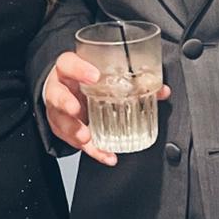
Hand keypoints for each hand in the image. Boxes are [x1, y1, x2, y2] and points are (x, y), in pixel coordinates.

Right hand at [43, 50, 171, 167]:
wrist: (66, 88)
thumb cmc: (85, 78)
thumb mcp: (102, 72)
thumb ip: (131, 79)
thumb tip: (161, 91)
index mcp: (69, 69)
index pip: (68, 63)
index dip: (79, 69)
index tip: (94, 76)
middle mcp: (60, 89)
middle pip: (56, 95)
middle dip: (67, 104)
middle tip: (77, 110)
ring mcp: (59, 110)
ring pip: (60, 121)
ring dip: (74, 131)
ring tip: (87, 138)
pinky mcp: (63, 129)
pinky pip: (74, 141)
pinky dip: (92, 150)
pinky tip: (105, 155)